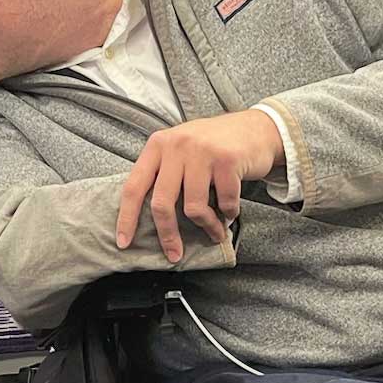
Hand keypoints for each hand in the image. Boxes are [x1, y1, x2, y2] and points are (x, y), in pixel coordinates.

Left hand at [116, 109, 281, 261]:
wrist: (258, 129)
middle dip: (167, 235)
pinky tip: (230, 211)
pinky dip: (228, 214)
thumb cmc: (215, 146)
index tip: (124, 243)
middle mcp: (177, 145)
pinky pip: (224, 202)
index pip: (134, 187)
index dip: (127, 218)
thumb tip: (147, 218)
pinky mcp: (227, 160)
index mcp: (158, 145)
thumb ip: (163, 173)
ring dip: (207, 226)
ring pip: (193, 207)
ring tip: (215, 230)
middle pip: (162, 203)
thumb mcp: (181, 150)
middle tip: (174, 253)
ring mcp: (202, 151)